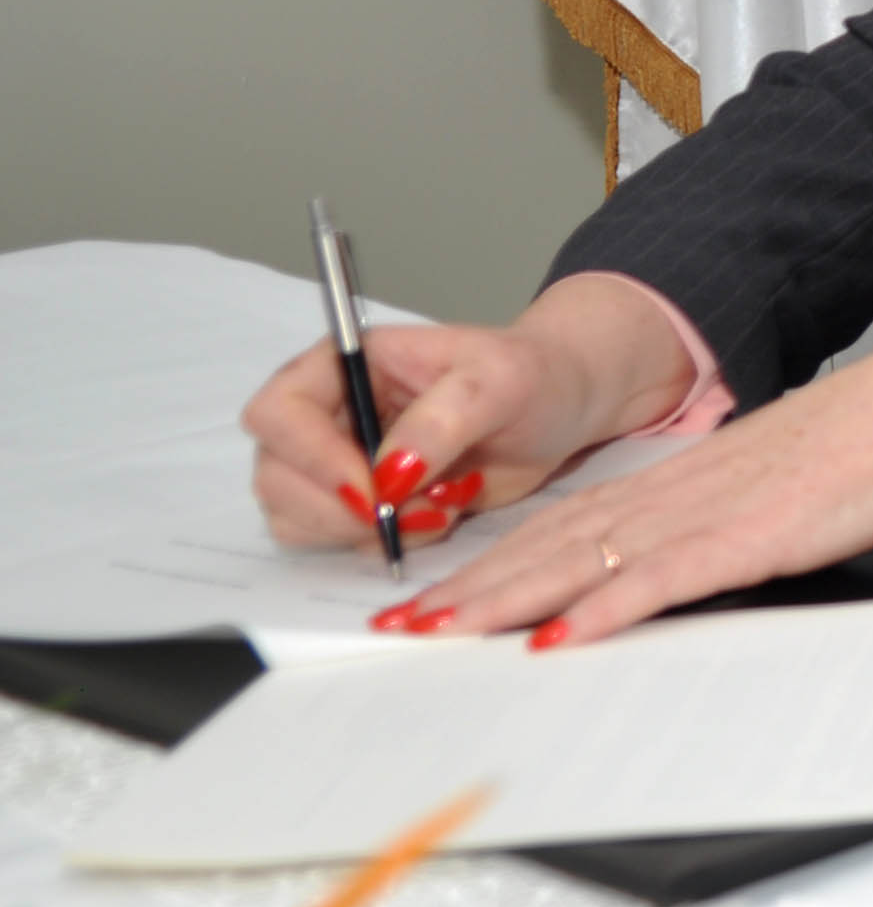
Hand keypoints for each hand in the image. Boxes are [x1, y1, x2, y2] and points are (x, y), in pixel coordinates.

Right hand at [242, 276, 695, 550]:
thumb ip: (440, 422)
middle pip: (276, 476)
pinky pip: (338, 540)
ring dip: (365, 530)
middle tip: (420, 510)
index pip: (278, 413)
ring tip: (442, 504)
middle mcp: (326, 412)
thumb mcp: (498, 382)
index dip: (312, 459)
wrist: (562, 406)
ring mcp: (337, 460)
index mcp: (343, 364)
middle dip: (341, 510)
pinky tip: (440, 515)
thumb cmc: (531, 376)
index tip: (374, 491)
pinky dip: (385, 542)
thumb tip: (388, 474)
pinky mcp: (363, 501)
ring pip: (297, 516)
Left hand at [373, 336, 872, 646]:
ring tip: (438, 633)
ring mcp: (697, 517)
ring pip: (576, 562)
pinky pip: (650, 582)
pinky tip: (552, 641)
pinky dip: (595, 613)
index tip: (445, 590)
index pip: (565, 526)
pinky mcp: (737, 540)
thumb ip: (729, 519)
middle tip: (402, 624)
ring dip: (501, 601)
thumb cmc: (866, 449)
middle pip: (548, 545)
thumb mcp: (778, 486)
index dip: (497, 560)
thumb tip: (703, 554)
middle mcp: (671, 496)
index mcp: (679, 482)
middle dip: (470, 587)